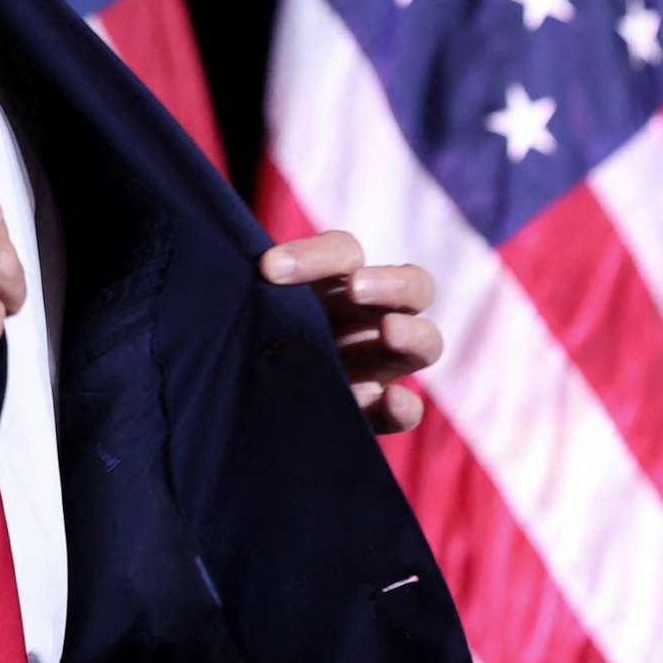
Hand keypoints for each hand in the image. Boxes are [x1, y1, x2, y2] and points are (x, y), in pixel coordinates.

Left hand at [259, 230, 441, 434]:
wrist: (235, 396)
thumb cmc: (243, 332)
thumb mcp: (248, 307)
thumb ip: (252, 292)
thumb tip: (244, 272)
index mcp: (338, 280)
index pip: (345, 252)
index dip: (314, 255)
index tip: (268, 267)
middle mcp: (369, 317)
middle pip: (413, 285)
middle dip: (389, 283)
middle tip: (356, 288)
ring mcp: (380, 364)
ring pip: (427, 341)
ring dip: (412, 333)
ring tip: (389, 331)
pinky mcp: (373, 411)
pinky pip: (407, 410)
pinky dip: (405, 406)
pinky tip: (391, 400)